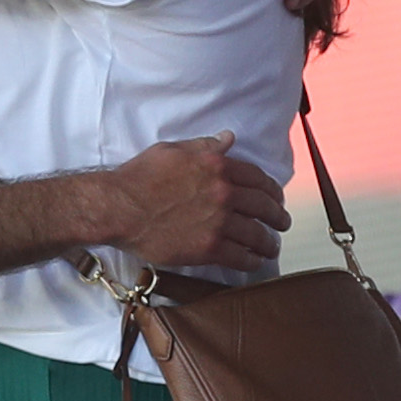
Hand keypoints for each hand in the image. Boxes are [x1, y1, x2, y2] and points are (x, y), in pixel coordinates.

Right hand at [87, 135, 284, 278]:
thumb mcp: (173, 150)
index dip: (272, 190)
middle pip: (264, 207)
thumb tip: (228, 139)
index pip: (258, 178)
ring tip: (272, 247)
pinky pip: (240, 256)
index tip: (276, 198)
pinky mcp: (208, 248)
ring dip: (269, 242)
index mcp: (218, 167)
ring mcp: (218, 222)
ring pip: (257, 234)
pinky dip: (252, 260)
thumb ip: (205, 146)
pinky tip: (255, 262)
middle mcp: (224, 194)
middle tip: (282, 223)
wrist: (118, 208)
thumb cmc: (138, 177)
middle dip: (277, 216)